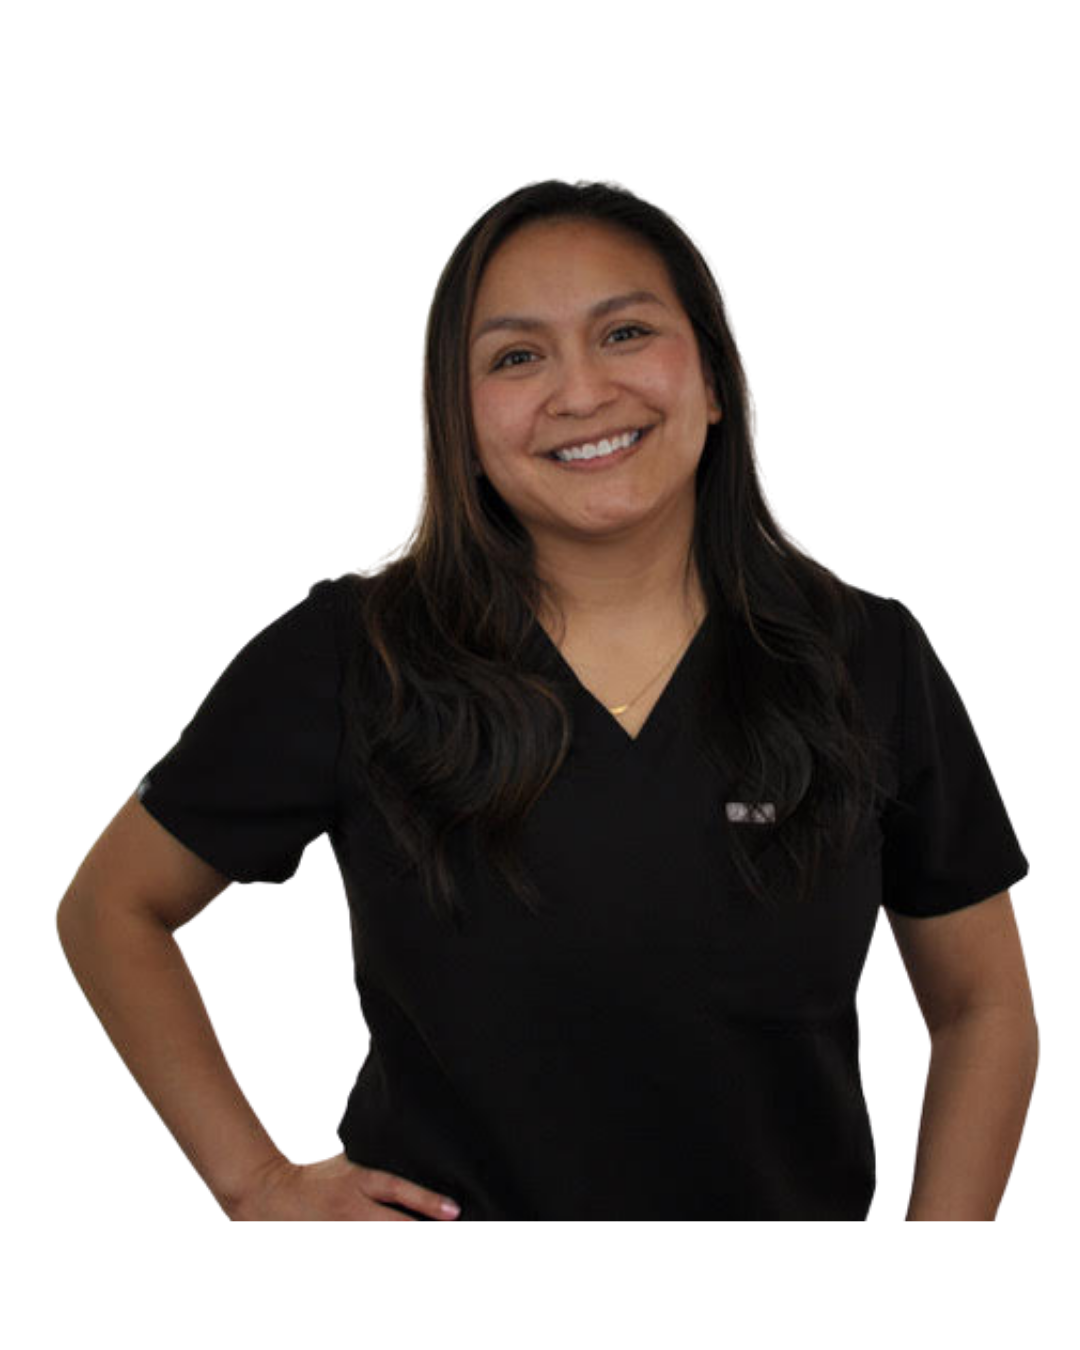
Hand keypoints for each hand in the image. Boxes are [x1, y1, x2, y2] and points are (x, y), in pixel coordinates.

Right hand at [226, 1151, 459, 1247]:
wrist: (266, 1195)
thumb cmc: (311, 1178)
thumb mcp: (343, 1162)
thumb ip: (372, 1166)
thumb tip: (405, 1158)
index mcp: (356, 1184)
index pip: (397, 1189)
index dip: (425, 1201)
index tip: (452, 1211)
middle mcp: (350, 1211)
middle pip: (393, 1229)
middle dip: (417, 1234)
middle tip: (445, 1238)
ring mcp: (337, 1234)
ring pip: (377, 1242)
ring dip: (401, 1241)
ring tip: (430, 1241)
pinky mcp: (328, 1244)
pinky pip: (357, 1246)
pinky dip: (373, 1244)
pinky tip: (395, 1244)